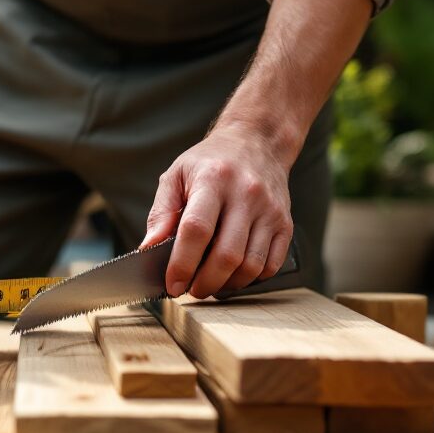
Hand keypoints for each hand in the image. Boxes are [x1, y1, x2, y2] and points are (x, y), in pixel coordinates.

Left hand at [141, 123, 294, 297]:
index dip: (182, 263)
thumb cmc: (210, 162)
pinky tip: (234, 273)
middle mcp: (246, 194)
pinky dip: (251, 278)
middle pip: (226, 254)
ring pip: (251, 265)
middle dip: (205, 282)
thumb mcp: (176, 175)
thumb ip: (161, 212)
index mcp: (213, 180)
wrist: (257, 142)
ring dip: (227, 284)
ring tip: (210, 282)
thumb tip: (148, 248)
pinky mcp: (285, 223)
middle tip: (191, 290)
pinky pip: (271, 264)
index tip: (172, 284)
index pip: (197, 230)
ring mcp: (270, 210)